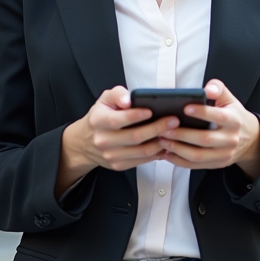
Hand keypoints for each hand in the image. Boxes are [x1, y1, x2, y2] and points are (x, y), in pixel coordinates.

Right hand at [55, 86, 174, 196]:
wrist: (86, 142)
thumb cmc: (101, 116)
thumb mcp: (104, 100)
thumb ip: (117, 94)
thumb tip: (128, 99)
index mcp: (98, 121)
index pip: (118, 120)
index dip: (136, 115)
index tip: (152, 110)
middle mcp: (103, 140)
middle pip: (134, 137)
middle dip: (157, 128)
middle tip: (173, 120)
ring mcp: (110, 155)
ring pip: (141, 151)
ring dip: (160, 142)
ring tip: (173, 132)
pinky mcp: (118, 165)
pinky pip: (141, 161)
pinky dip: (156, 153)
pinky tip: (165, 144)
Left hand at [158, 79, 259, 178]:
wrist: (250, 139)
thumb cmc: (234, 115)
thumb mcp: (230, 99)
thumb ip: (218, 89)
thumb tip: (207, 89)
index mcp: (234, 120)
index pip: (218, 116)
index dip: (202, 112)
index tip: (185, 107)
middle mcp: (230, 139)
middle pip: (204, 139)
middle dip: (182, 134)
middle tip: (164, 128)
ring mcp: (224, 154)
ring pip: (198, 155)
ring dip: (177, 149)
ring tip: (162, 140)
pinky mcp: (217, 164)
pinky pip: (195, 166)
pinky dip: (179, 161)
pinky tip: (167, 153)